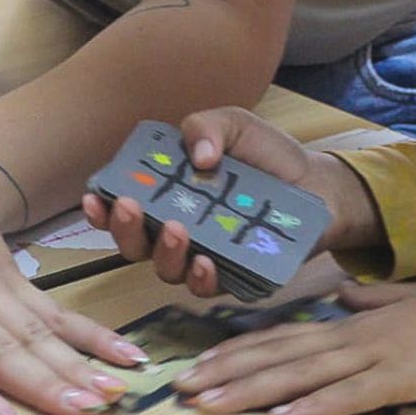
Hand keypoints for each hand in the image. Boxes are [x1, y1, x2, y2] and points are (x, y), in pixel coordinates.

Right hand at [80, 106, 370, 297]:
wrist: (319, 185)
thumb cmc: (268, 156)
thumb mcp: (235, 125)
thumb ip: (207, 126)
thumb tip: (197, 154)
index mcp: (168, 195)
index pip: (124, 208)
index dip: (103, 209)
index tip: (96, 198)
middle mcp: (177, 231)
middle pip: (135, 244)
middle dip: (126, 230)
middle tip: (132, 208)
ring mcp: (202, 257)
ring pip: (166, 269)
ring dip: (164, 252)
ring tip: (177, 230)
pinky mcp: (234, 279)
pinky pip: (208, 288)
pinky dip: (201, 278)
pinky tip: (206, 263)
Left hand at [174, 240, 415, 414]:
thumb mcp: (407, 299)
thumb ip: (375, 299)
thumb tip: (349, 297)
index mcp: (354, 322)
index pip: (283, 335)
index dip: (237, 350)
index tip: (199, 363)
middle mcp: (353, 335)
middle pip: (277, 354)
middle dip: (226, 372)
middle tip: (182, 388)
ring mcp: (374, 356)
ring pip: (300, 373)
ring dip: (250, 390)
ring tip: (209, 404)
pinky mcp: (400, 378)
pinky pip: (349, 396)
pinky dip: (313, 408)